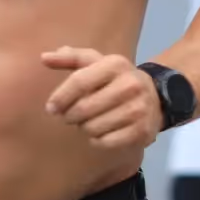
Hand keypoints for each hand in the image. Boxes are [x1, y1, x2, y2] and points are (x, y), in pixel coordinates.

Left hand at [41, 48, 159, 151]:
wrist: (156, 96)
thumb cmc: (114, 78)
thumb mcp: (95, 63)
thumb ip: (70, 58)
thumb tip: (43, 58)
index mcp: (115, 65)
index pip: (79, 82)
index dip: (60, 97)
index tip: (51, 108)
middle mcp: (130, 85)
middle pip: (84, 108)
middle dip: (70, 115)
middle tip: (69, 116)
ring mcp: (138, 109)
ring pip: (93, 127)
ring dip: (84, 127)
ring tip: (88, 121)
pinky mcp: (142, 131)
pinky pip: (106, 142)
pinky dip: (97, 140)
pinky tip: (101, 132)